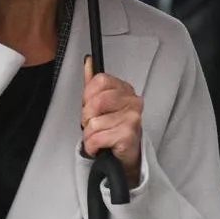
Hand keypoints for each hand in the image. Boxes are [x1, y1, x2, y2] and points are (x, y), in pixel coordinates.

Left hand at [81, 57, 142, 186]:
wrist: (125, 157)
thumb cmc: (112, 130)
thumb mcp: (101, 104)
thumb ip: (92, 83)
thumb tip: (88, 62)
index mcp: (124, 89)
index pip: (99, 80)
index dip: (88, 96)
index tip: (90, 108)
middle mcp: (132, 101)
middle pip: (95, 101)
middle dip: (87, 118)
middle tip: (94, 126)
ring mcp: (132, 117)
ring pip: (94, 123)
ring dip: (89, 135)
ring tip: (99, 138)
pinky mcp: (128, 134)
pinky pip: (97, 137)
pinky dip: (92, 146)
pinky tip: (99, 147)